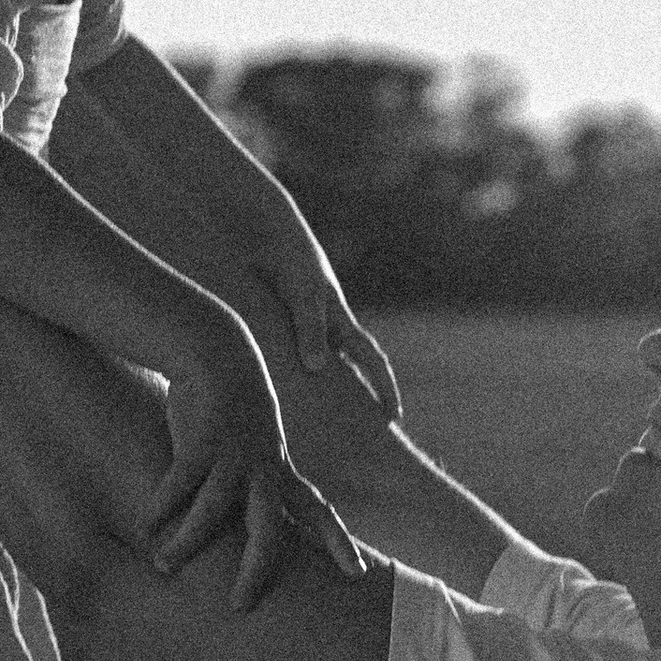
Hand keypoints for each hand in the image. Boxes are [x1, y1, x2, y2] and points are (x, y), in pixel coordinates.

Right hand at [148, 311, 367, 611]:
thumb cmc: (233, 407)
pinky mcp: (201, 439)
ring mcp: (233, 454)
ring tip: (163, 563)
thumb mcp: (256, 444)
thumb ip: (256, 481)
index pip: (318, 511)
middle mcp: (263, 467)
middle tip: (240, 605)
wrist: (218, 350)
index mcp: (280, 470)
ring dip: (188, 541)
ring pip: (214, 509)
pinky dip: (162, 506)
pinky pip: (180, 482)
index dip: (337, 542)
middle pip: (269, 528)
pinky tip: (146, 525)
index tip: (359, 573)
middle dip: (257, 568)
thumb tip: (251, 523)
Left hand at [241, 209, 401, 417]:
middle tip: (364, 429)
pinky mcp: (282, 320)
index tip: (394, 418)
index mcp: (340, 322)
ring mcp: (306, 323)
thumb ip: (309, 330)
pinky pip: (291, 354)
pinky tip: (276, 390)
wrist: (265, 231)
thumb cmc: (289, 261)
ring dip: (322, 389)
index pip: (372, 361)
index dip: (385, 389)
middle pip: (351, 369)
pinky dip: (290, 373)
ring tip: (319, 422)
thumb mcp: (302, 296)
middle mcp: (328, 326)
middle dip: (359, 396)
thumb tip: (316, 368)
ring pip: (320, 364)